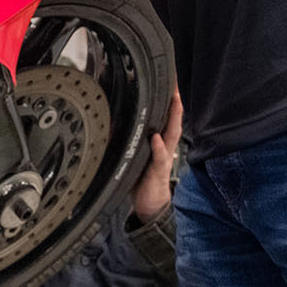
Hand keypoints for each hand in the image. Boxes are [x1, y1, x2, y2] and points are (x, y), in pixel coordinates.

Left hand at [130, 87, 180, 220]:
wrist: (150, 204)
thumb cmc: (141, 178)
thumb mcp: (134, 154)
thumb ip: (128, 139)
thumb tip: (111, 121)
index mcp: (158, 143)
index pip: (165, 118)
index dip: (168, 101)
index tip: (168, 82)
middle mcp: (164, 147)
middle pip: (172, 121)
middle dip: (174, 103)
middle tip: (175, 85)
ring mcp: (163, 159)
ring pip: (170, 135)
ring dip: (172, 118)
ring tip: (174, 101)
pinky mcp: (158, 172)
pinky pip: (159, 158)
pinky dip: (158, 148)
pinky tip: (156, 138)